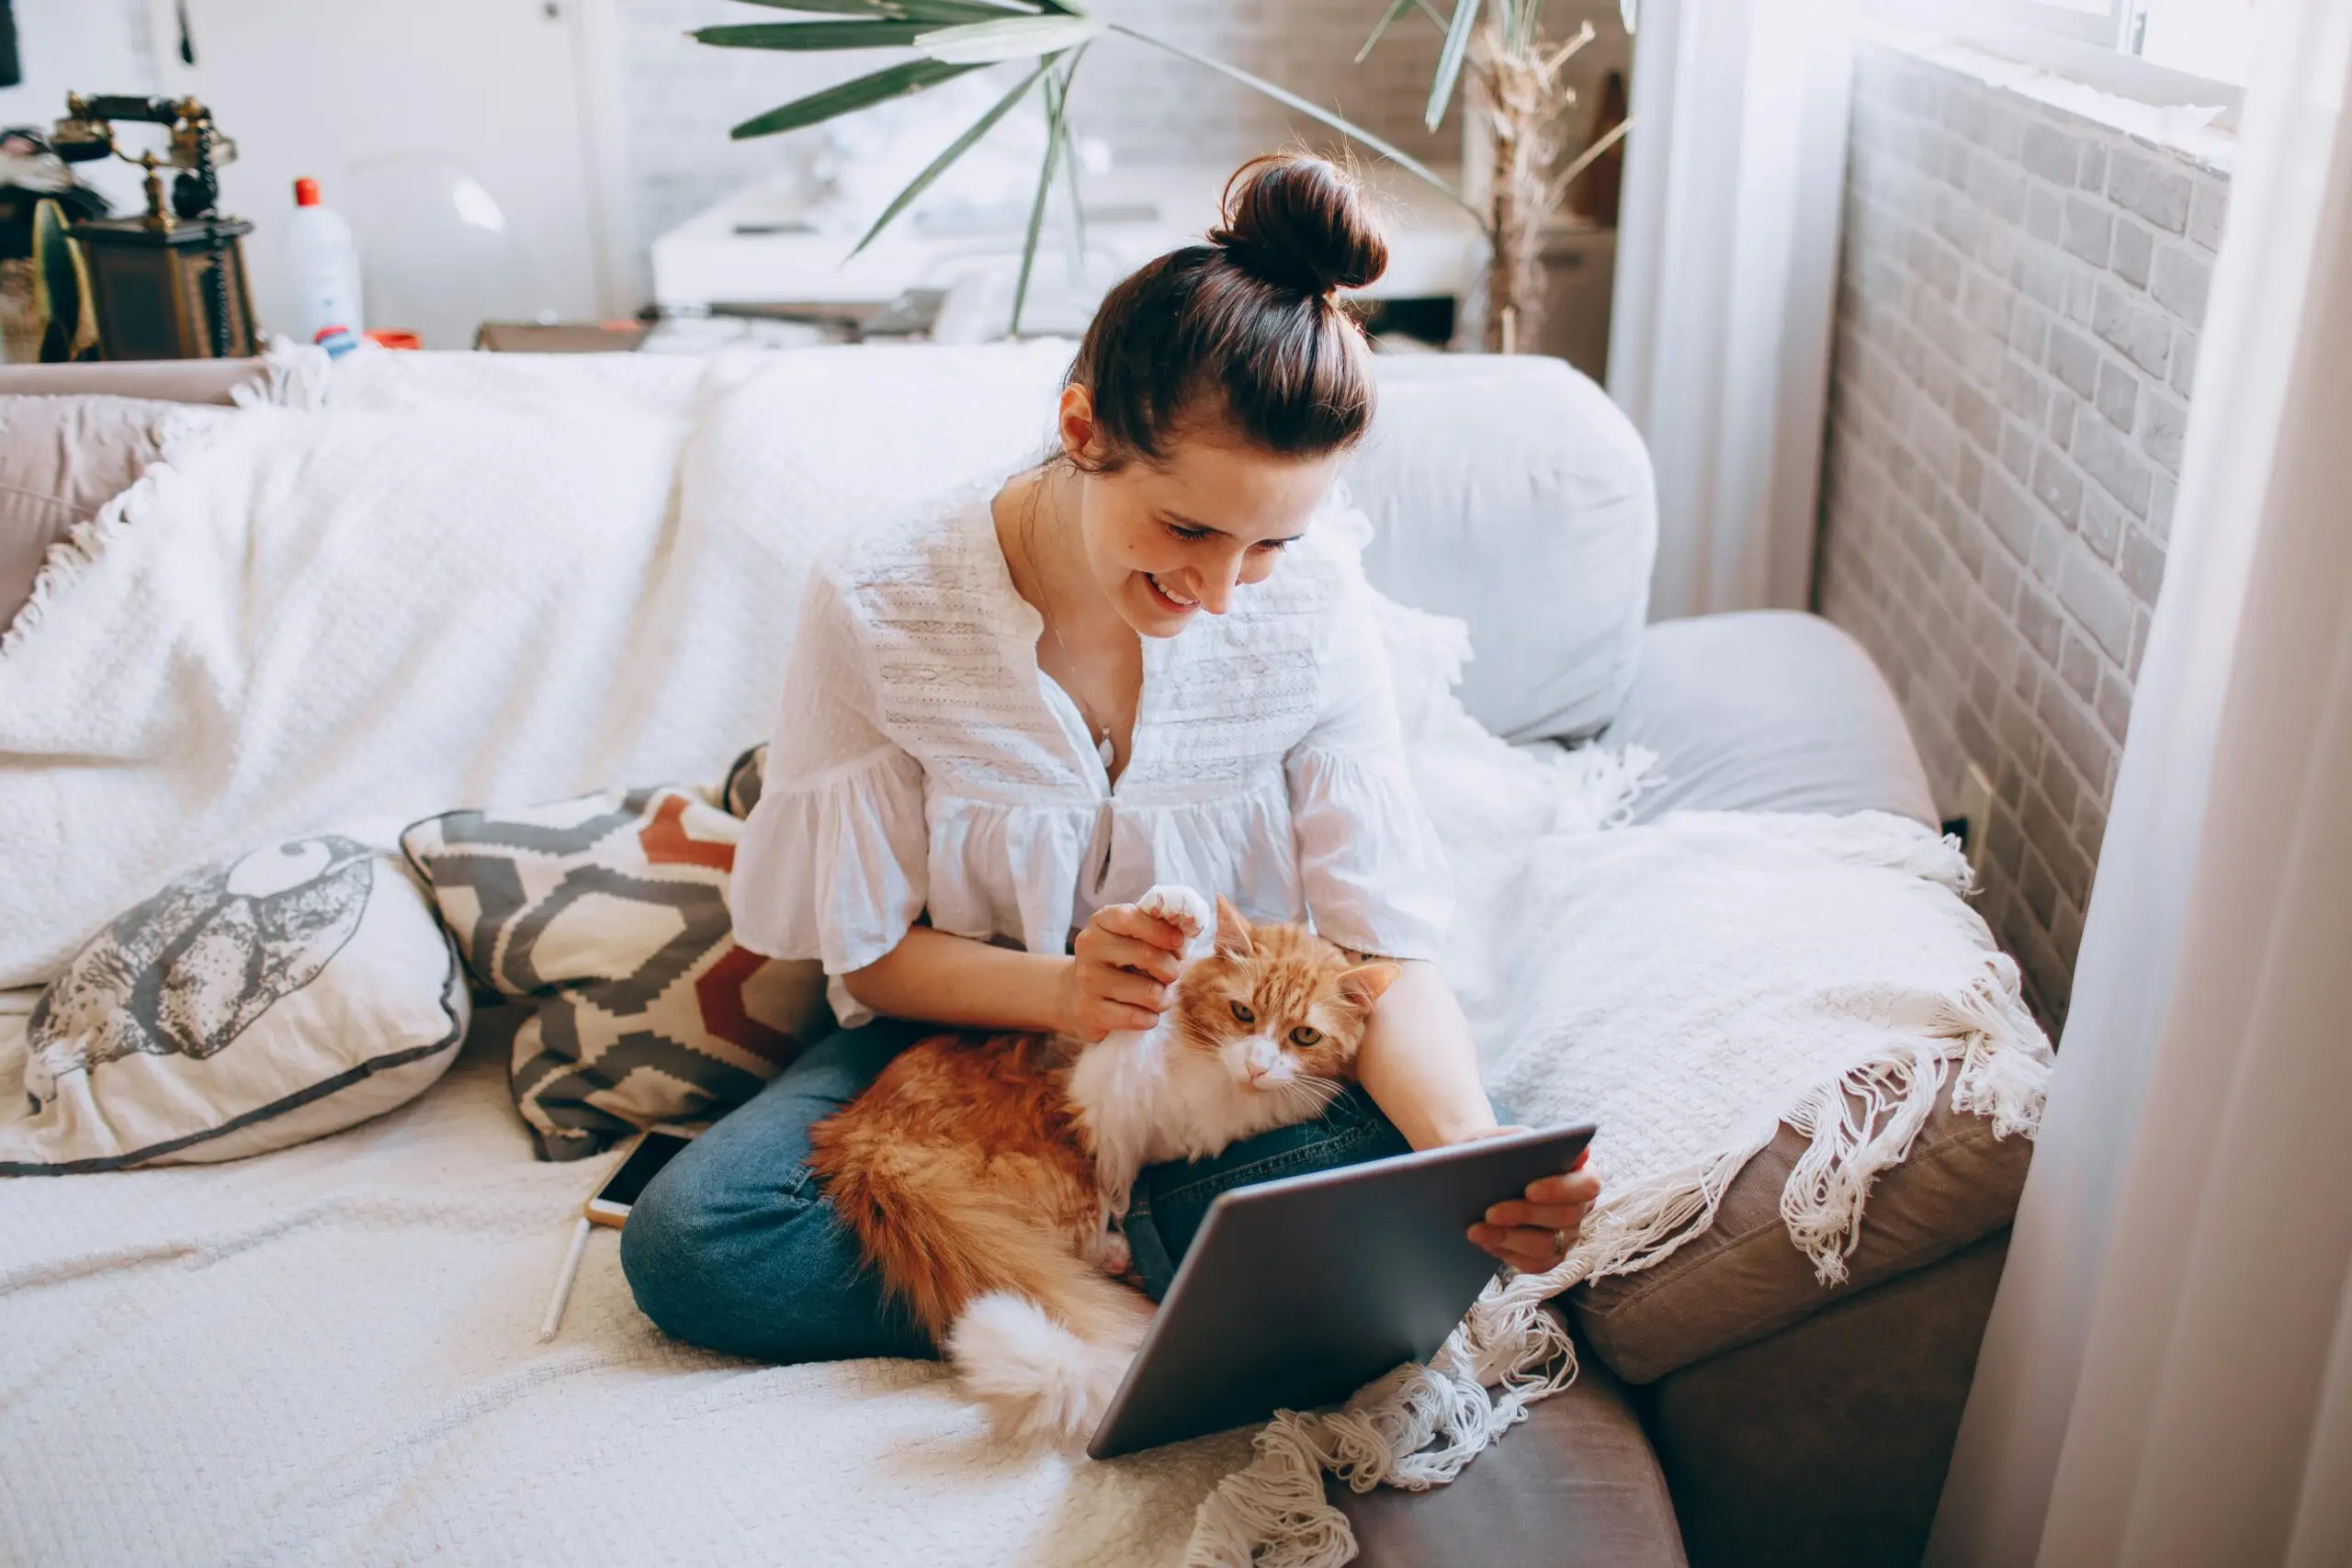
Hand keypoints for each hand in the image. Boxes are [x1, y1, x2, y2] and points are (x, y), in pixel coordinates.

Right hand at [1058, 902, 1187, 1040]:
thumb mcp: (1132, 937)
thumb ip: (1157, 929)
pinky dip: (1150, 1018)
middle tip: (1171, 975)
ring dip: (1164, 998)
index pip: (1131, 918)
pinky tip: (1143, 1013)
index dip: (1161, 931)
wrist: (1078, 995)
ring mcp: (1087, 980)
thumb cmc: (1119, 962)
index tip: (1177, 943)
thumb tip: (1190, 929)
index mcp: (1101, 922)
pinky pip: (1138, 1017)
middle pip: (1147, 955)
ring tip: (1158, 996)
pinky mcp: (1090, 1011)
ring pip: (1149, 992)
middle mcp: (1089, 947)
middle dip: (1171, 969)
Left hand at [1462, 1130, 1598, 1272]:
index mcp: (1580, 1172)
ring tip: (1477, 1230)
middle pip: (1565, 1217)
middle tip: (1490, 1212)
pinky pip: (1535, 1264)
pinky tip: (1484, 1241)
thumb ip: (1517, 1139)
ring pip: (1547, 1246)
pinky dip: (1507, 1253)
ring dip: (1510, 1238)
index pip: (1587, 1184)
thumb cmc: (1497, 1150)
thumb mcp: (1504, 1138)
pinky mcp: (1550, 1255)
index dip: (1560, 1189)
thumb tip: (1527, 1145)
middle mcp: (1580, 1206)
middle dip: (1525, 1215)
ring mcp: (1567, 1234)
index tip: (1529, 1190)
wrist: (1480, 1172)